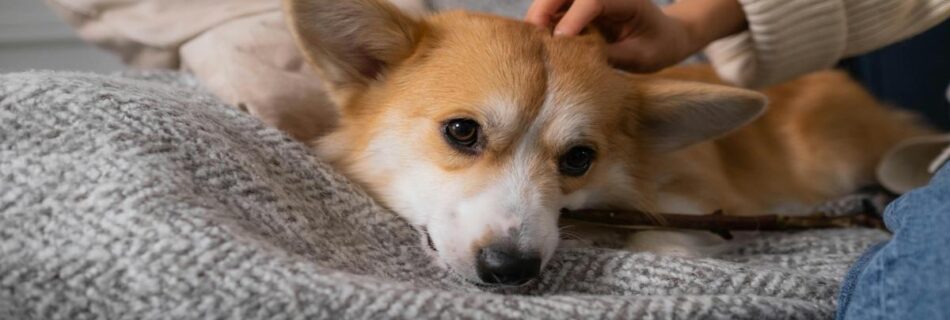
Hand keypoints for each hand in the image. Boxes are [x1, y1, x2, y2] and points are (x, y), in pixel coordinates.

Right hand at [525, 0, 745, 72]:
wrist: (665, 36)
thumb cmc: (657, 47)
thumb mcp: (640, 57)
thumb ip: (611, 55)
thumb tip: (576, 60)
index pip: (594, 0)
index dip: (573, 18)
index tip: (559, 40)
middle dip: (544, 10)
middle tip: (531, 36)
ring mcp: (592, 0)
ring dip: (539, 16)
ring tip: (529, 41)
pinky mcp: (582, 8)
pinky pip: (557, 10)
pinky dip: (544, 22)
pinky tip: (536, 41)